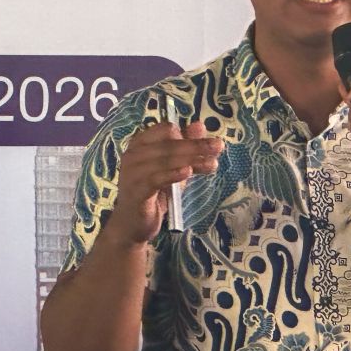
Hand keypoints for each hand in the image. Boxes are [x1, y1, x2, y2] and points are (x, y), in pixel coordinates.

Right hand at [101, 120, 222, 245]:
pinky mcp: (136, 191)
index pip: (166, 129)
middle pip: (169, 143)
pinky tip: (187, 172)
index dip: (189, 135)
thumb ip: (186, 148)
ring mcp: (132, 172)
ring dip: (191, 159)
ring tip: (212, 163)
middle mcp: (133, 154)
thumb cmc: (154, 193)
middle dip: (196, 145)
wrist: (133, 224)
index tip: (210, 144)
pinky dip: (172, 174)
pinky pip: (155, 179)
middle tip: (219, 147)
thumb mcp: (174, 168)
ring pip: (165, 159)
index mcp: (141, 143)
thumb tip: (200, 125)